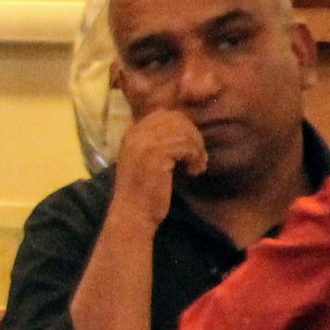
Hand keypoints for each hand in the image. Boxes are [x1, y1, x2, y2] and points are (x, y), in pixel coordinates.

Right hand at [109, 104, 207, 225]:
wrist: (133, 214)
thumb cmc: (143, 192)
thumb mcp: (147, 161)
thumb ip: (158, 143)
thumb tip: (186, 129)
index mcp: (132, 134)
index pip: (164, 115)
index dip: (183, 128)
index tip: (189, 149)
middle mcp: (136, 135)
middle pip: (176, 119)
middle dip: (193, 136)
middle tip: (197, 157)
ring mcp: (145, 144)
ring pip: (184, 132)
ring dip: (197, 149)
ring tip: (196, 166)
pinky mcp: (156, 156)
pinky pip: (186, 145)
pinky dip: (196, 158)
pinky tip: (193, 171)